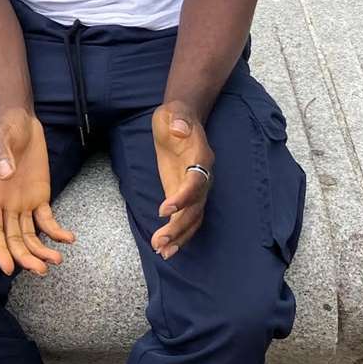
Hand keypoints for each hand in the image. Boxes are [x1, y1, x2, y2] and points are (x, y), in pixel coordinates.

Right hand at [0, 108, 74, 276]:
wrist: (20, 120)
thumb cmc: (5, 129)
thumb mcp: (0, 137)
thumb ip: (0, 154)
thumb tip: (3, 173)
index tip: (7, 268)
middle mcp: (6, 204)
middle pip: (13, 239)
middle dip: (25, 257)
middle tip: (42, 270)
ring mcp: (23, 202)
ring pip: (29, 235)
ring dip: (40, 250)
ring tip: (57, 260)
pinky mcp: (39, 197)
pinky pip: (46, 220)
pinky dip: (56, 231)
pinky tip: (68, 238)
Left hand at [151, 101, 214, 258]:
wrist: (181, 119)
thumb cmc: (176, 115)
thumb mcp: (173, 112)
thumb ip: (178, 119)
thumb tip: (178, 129)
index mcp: (200, 157)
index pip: (196, 181)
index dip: (183, 197)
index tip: (164, 210)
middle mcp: (202, 176)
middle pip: (196, 206)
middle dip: (179, 226)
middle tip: (160, 241)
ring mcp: (195, 187)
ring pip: (193, 217)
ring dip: (179, 236)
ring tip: (162, 251)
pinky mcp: (185, 193)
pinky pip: (187, 217)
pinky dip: (178, 233)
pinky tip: (165, 248)